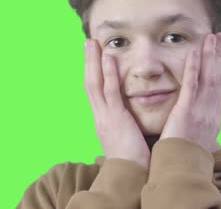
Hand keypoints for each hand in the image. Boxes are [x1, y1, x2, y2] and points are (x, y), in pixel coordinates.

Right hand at [84, 39, 150, 169]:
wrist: (130, 177)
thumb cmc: (132, 159)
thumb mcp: (126, 137)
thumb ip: (126, 124)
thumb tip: (129, 117)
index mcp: (104, 120)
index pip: (95, 91)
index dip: (94, 73)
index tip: (94, 57)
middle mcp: (100, 116)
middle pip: (89, 83)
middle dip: (88, 62)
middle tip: (88, 42)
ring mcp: (105, 117)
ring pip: (94, 84)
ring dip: (93, 62)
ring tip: (92, 43)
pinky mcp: (115, 119)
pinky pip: (109, 92)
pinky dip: (107, 74)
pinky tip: (107, 58)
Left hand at [160, 33, 220, 153]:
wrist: (181, 172)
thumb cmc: (186, 156)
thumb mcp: (198, 137)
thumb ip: (199, 123)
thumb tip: (199, 118)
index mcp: (214, 117)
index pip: (219, 87)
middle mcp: (212, 112)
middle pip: (218, 78)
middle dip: (220, 56)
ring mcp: (201, 111)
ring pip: (209, 78)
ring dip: (211, 56)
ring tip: (212, 37)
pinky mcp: (187, 111)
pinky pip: (192, 85)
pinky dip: (195, 67)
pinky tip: (195, 52)